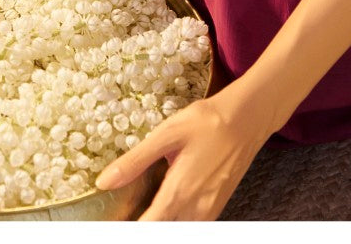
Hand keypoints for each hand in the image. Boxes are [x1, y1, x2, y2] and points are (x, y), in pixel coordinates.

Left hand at [94, 92, 270, 220]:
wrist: (247, 119)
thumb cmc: (207, 122)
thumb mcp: (167, 134)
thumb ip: (135, 161)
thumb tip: (104, 181)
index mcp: (178, 194)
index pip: (148, 229)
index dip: (128, 228)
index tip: (115, 222)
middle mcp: (195, 210)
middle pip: (163, 231)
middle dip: (146, 223)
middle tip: (128, 212)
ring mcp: (209, 211)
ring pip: (179, 228)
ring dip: (162, 221)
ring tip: (147, 205)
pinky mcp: (217, 206)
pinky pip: (193, 223)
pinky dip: (177, 217)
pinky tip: (171, 200)